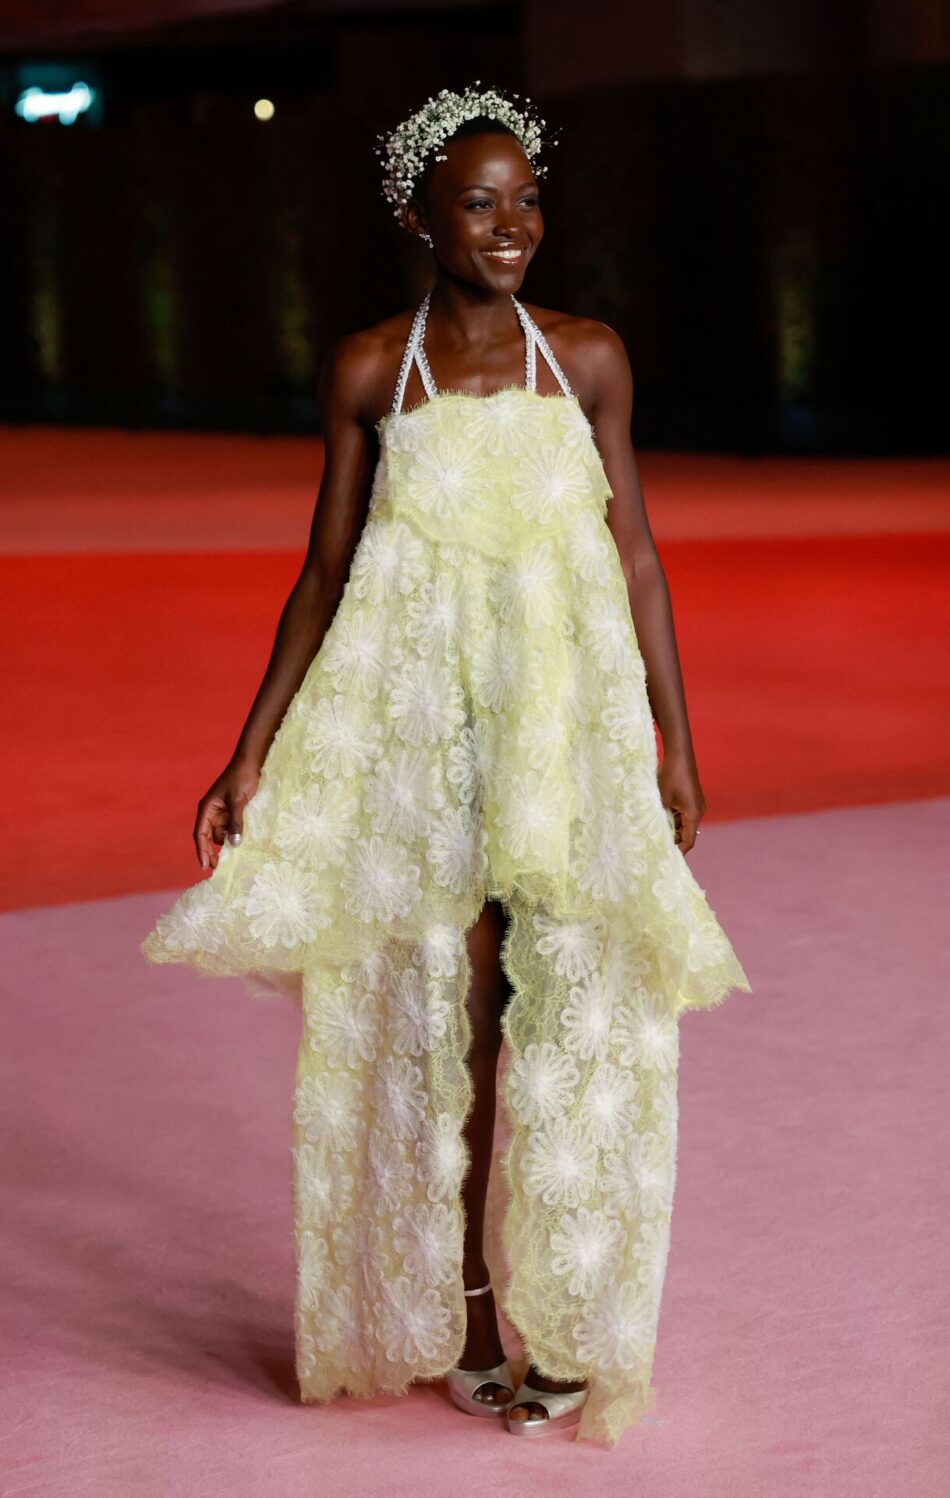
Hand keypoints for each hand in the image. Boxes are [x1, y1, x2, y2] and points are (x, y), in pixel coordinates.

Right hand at [193, 755, 261, 870]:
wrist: (251, 764)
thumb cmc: (241, 778)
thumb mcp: (238, 801)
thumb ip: (235, 822)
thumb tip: (234, 844)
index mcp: (207, 809)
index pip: (200, 834)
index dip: (201, 850)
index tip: (205, 865)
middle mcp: (211, 812)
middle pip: (207, 837)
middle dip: (210, 852)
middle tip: (217, 868)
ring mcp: (222, 812)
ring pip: (220, 834)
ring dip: (225, 844)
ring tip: (232, 858)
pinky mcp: (232, 812)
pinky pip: (230, 828)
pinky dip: (233, 836)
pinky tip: (239, 845)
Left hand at [657, 746, 705, 854]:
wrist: (679, 754)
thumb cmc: (670, 775)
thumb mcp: (662, 798)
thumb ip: (660, 816)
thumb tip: (653, 831)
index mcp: (694, 814)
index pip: (688, 840)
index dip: (679, 851)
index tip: (666, 857)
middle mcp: (698, 810)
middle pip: (687, 833)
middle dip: (674, 841)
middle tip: (658, 848)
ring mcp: (696, 804)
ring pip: (684, 823)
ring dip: (672, 829)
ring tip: (656, 834)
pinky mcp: (691, 798)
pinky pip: (683, 814)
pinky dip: (673, 818)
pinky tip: (660, 819)